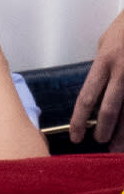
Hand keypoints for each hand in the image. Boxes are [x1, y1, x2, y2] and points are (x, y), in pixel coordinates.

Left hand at [70, 9, 123, 148]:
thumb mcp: (105, 45)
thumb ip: (101, 68)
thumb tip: (96, 89)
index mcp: (105, 63)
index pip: (87, 97)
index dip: (79, 120)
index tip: (76, 135)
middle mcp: (122, 72)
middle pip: (110, 110)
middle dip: (104, 131)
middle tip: (100, 144)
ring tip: (118, 148)